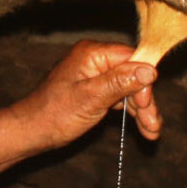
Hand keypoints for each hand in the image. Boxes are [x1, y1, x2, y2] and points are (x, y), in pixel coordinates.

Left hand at [12, 39, 161, 146]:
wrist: (33, 131)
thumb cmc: (55, 114)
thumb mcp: (91, 98)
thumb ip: (120, 83)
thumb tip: (150, 70)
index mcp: (92, 54)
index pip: (131, 59)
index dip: (144, 82)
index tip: (147, 106)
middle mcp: (95, 59)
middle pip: (133, 75)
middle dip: (145, 102)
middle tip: (153, 127)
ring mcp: (95, 75)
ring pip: (130, 88)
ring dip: (142, 110)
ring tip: (151, 133)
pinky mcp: (96, 89)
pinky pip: (120, 96)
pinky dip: (131, 112)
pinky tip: (143, 128)